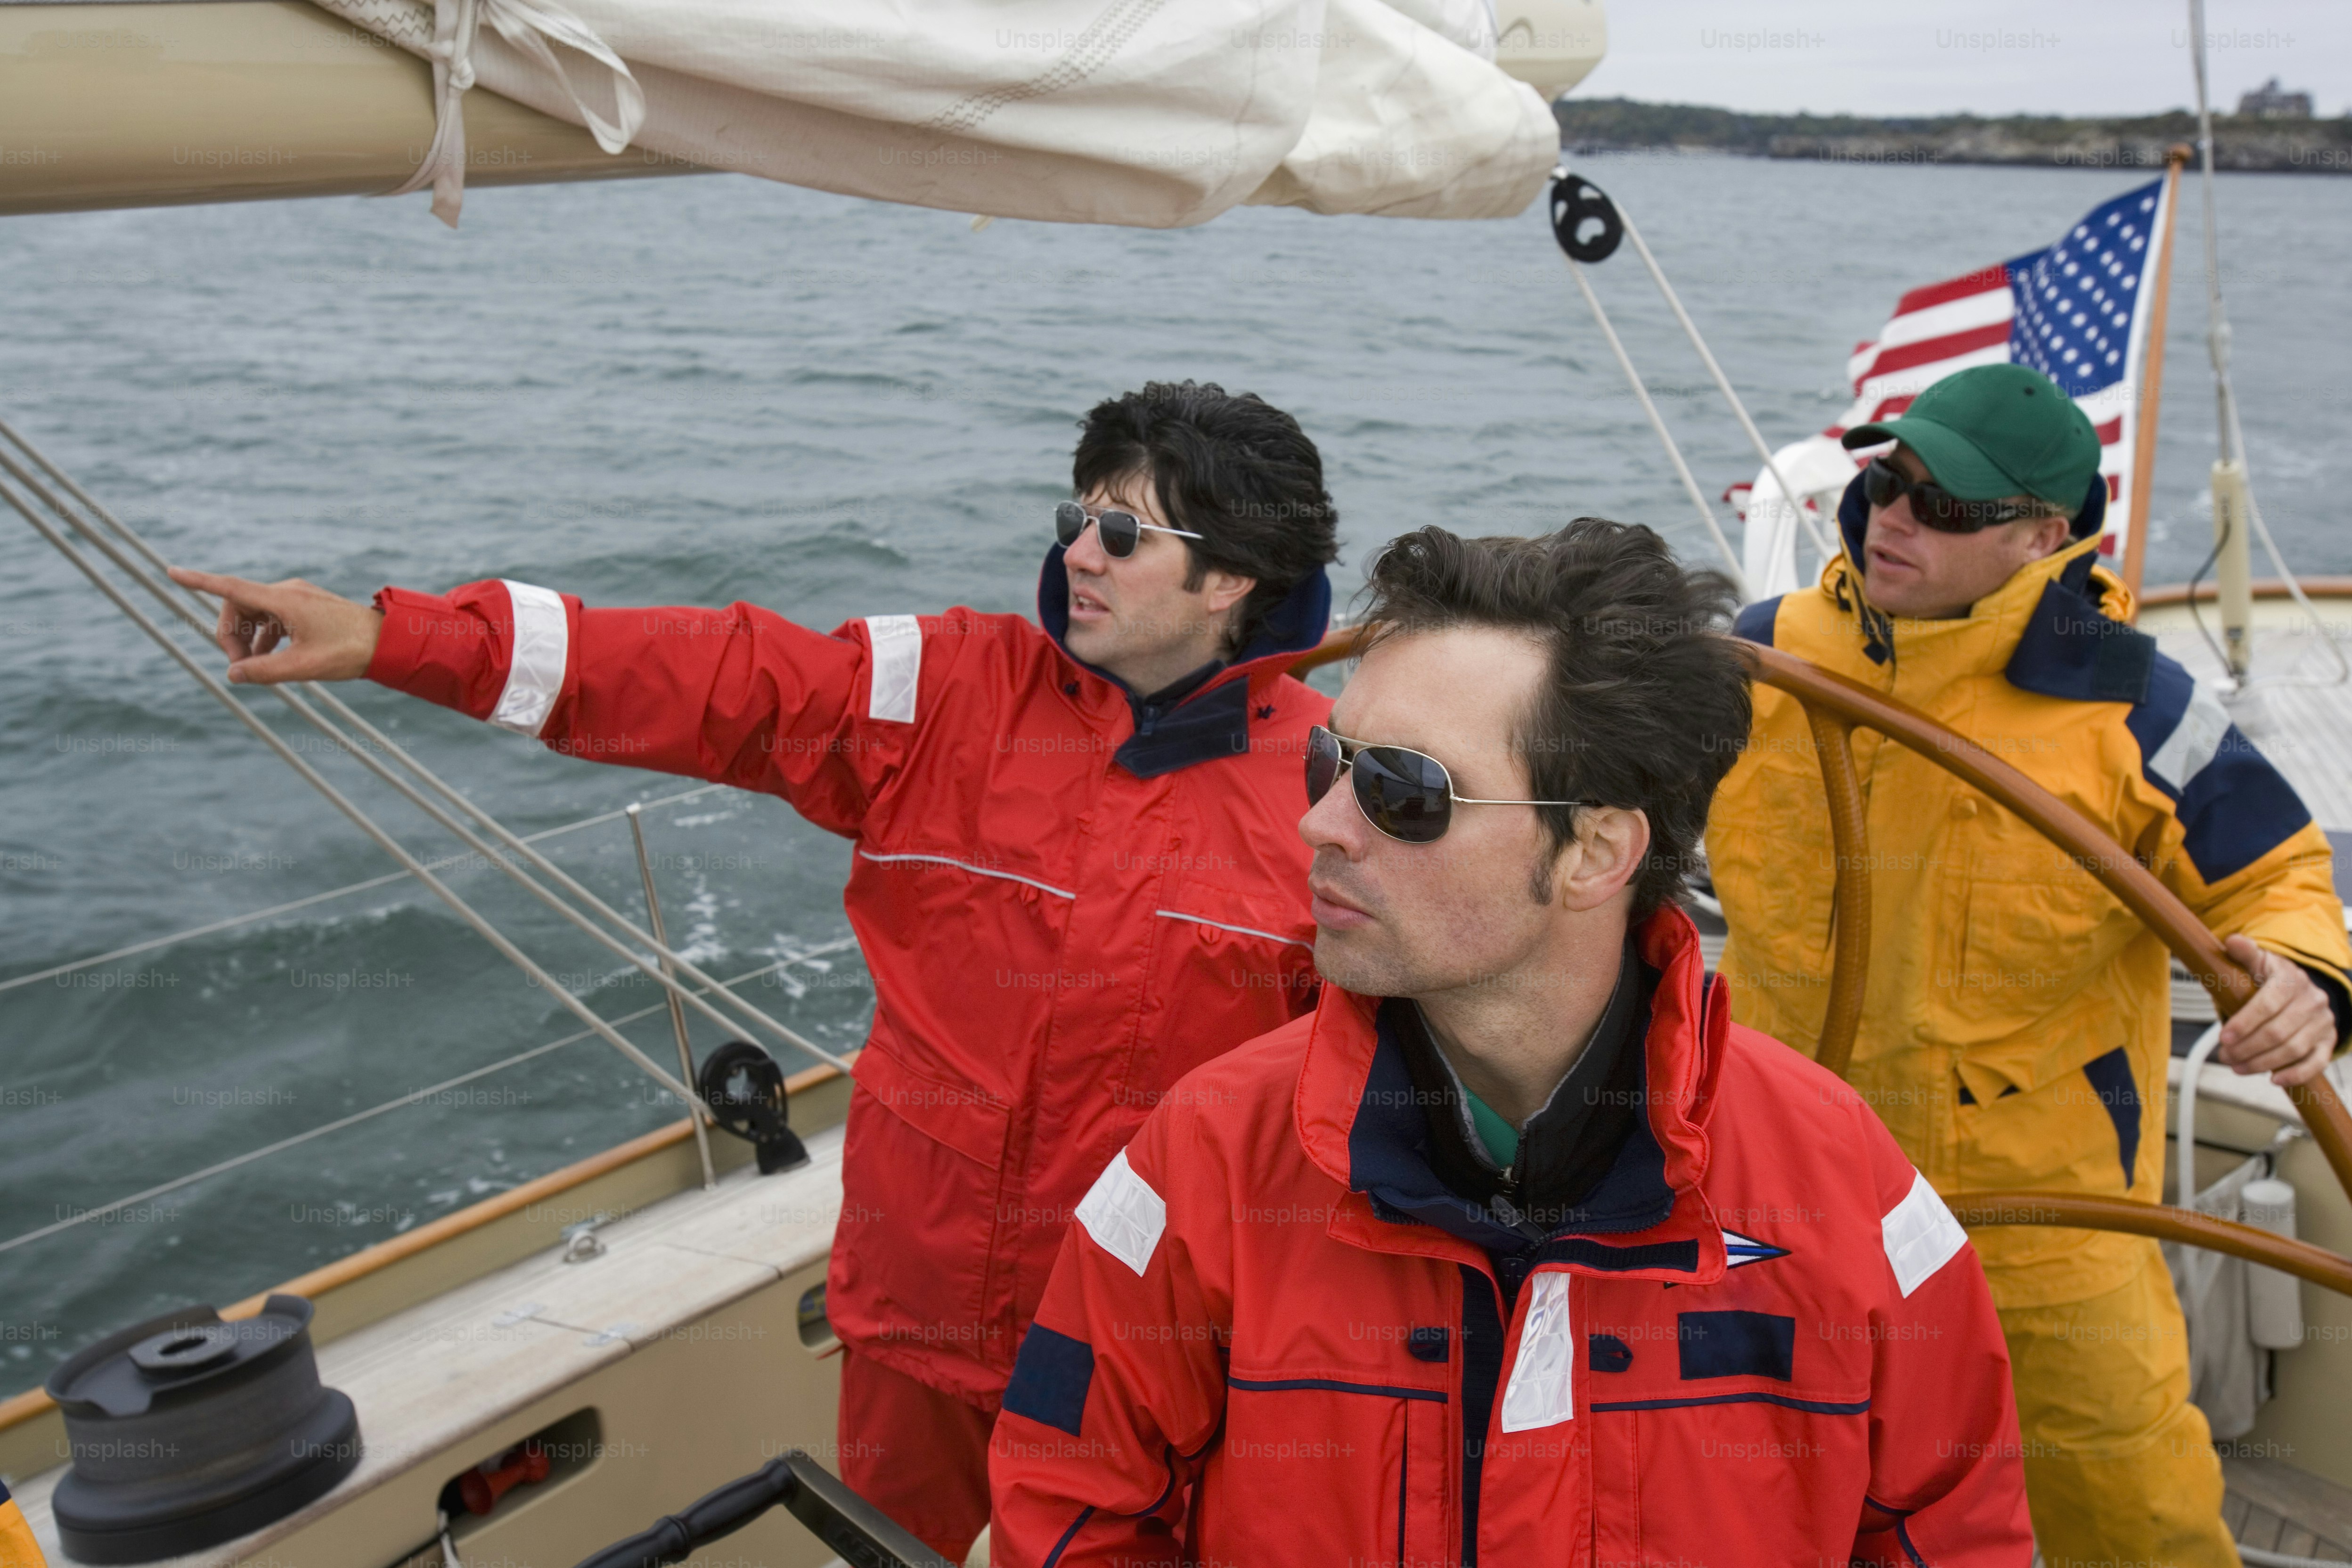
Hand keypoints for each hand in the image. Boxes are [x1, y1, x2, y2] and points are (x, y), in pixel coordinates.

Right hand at [167, 568, 384, 684]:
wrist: (388, 642)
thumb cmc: (350, 652)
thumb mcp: (303, 667)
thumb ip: (264, 672)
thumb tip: (232, 674)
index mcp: (283, 600)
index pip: (231, 588)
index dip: (199, 581)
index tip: (171, 572)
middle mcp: (286, 591)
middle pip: (237, 607)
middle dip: (231, 636)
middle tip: (240, 669)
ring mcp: (295, 597)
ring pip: (253, 614)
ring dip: (247, 640)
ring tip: (257, 669)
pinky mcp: (304, 606)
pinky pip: (271, 618)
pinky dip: (264, 637)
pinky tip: (270, 659)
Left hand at [2215, 935, 2338, 1086]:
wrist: (2298, 988)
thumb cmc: (2268, 978)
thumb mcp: (2257, 962)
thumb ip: (2244, 954)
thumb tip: (2233, 941)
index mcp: (2291, 979)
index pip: (2267, 1004)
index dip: (2245, 1023)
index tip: (2223, 1037)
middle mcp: (2312, 1000)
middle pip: (2279, 1031)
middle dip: (2248, 1048)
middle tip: (2224, 1057)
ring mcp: (2322, 1022)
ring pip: (2294, 1049)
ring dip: (2263, 1063)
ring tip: (2237, 1067)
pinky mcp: (2328, 1041)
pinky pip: (2318, 1062)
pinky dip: (2297, 1074)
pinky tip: (2274, 1079)